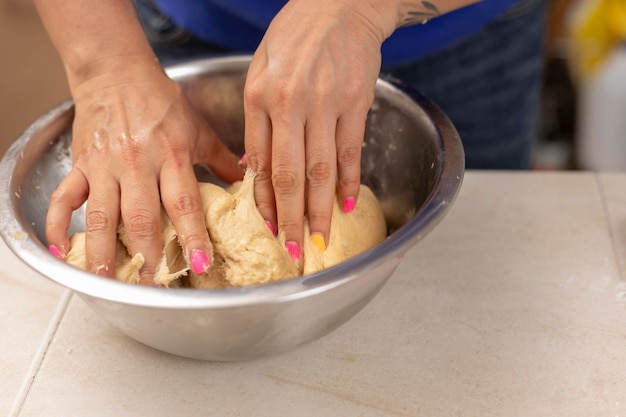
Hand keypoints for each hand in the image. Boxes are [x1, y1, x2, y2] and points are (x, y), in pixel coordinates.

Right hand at [46, 55, 242, 283]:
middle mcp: (138, 164)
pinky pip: (64, 197)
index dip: (192, 236)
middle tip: (153, 285)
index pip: (184, 203)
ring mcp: (105, 166)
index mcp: (172, 156)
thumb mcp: (199, 130)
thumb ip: (222, 160)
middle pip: (141, 217)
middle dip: (147, 255)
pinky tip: (62, 251)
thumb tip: (249, 183)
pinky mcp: (80, 165)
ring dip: (104, 252)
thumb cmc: (162, 102)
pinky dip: (58, 224)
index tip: (201, 264)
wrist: (117, 73)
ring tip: (109, 280)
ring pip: (102, 216)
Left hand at [243, 0, 391, 259]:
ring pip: (322, 170)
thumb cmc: (294, 35)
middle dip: (290, 218)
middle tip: (291, 250)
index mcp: (260, 97)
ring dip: (320, 209)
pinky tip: (347, 205)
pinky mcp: (356, 104)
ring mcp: (326, 105)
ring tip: (319, 238)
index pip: (261, 162)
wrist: (339, 4)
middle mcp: (291, 104)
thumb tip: (256, 167)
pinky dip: (350, 181)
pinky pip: (351, 151)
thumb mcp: (260, 70)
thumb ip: (257, 120)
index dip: (264, 201)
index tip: (266, 228)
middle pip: (291, 175)